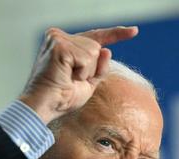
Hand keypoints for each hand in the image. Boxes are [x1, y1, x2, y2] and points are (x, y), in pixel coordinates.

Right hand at [19, 26, 137, 123]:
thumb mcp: (88, 82)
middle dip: (91, 69)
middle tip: (71, 81)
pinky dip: (81, 72)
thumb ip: (99, 67)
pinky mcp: (59, 45)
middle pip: (96, 46)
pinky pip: (86, 58)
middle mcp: (59, 36)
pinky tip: (66, 77)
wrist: (44, 107)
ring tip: (67, 79)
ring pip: (93, 51)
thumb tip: (107, 50)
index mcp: (65, 43)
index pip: (95, 36)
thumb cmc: (62, 98)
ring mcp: (58, 39)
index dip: (116, 34)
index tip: (134, 31)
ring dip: (85, 71)